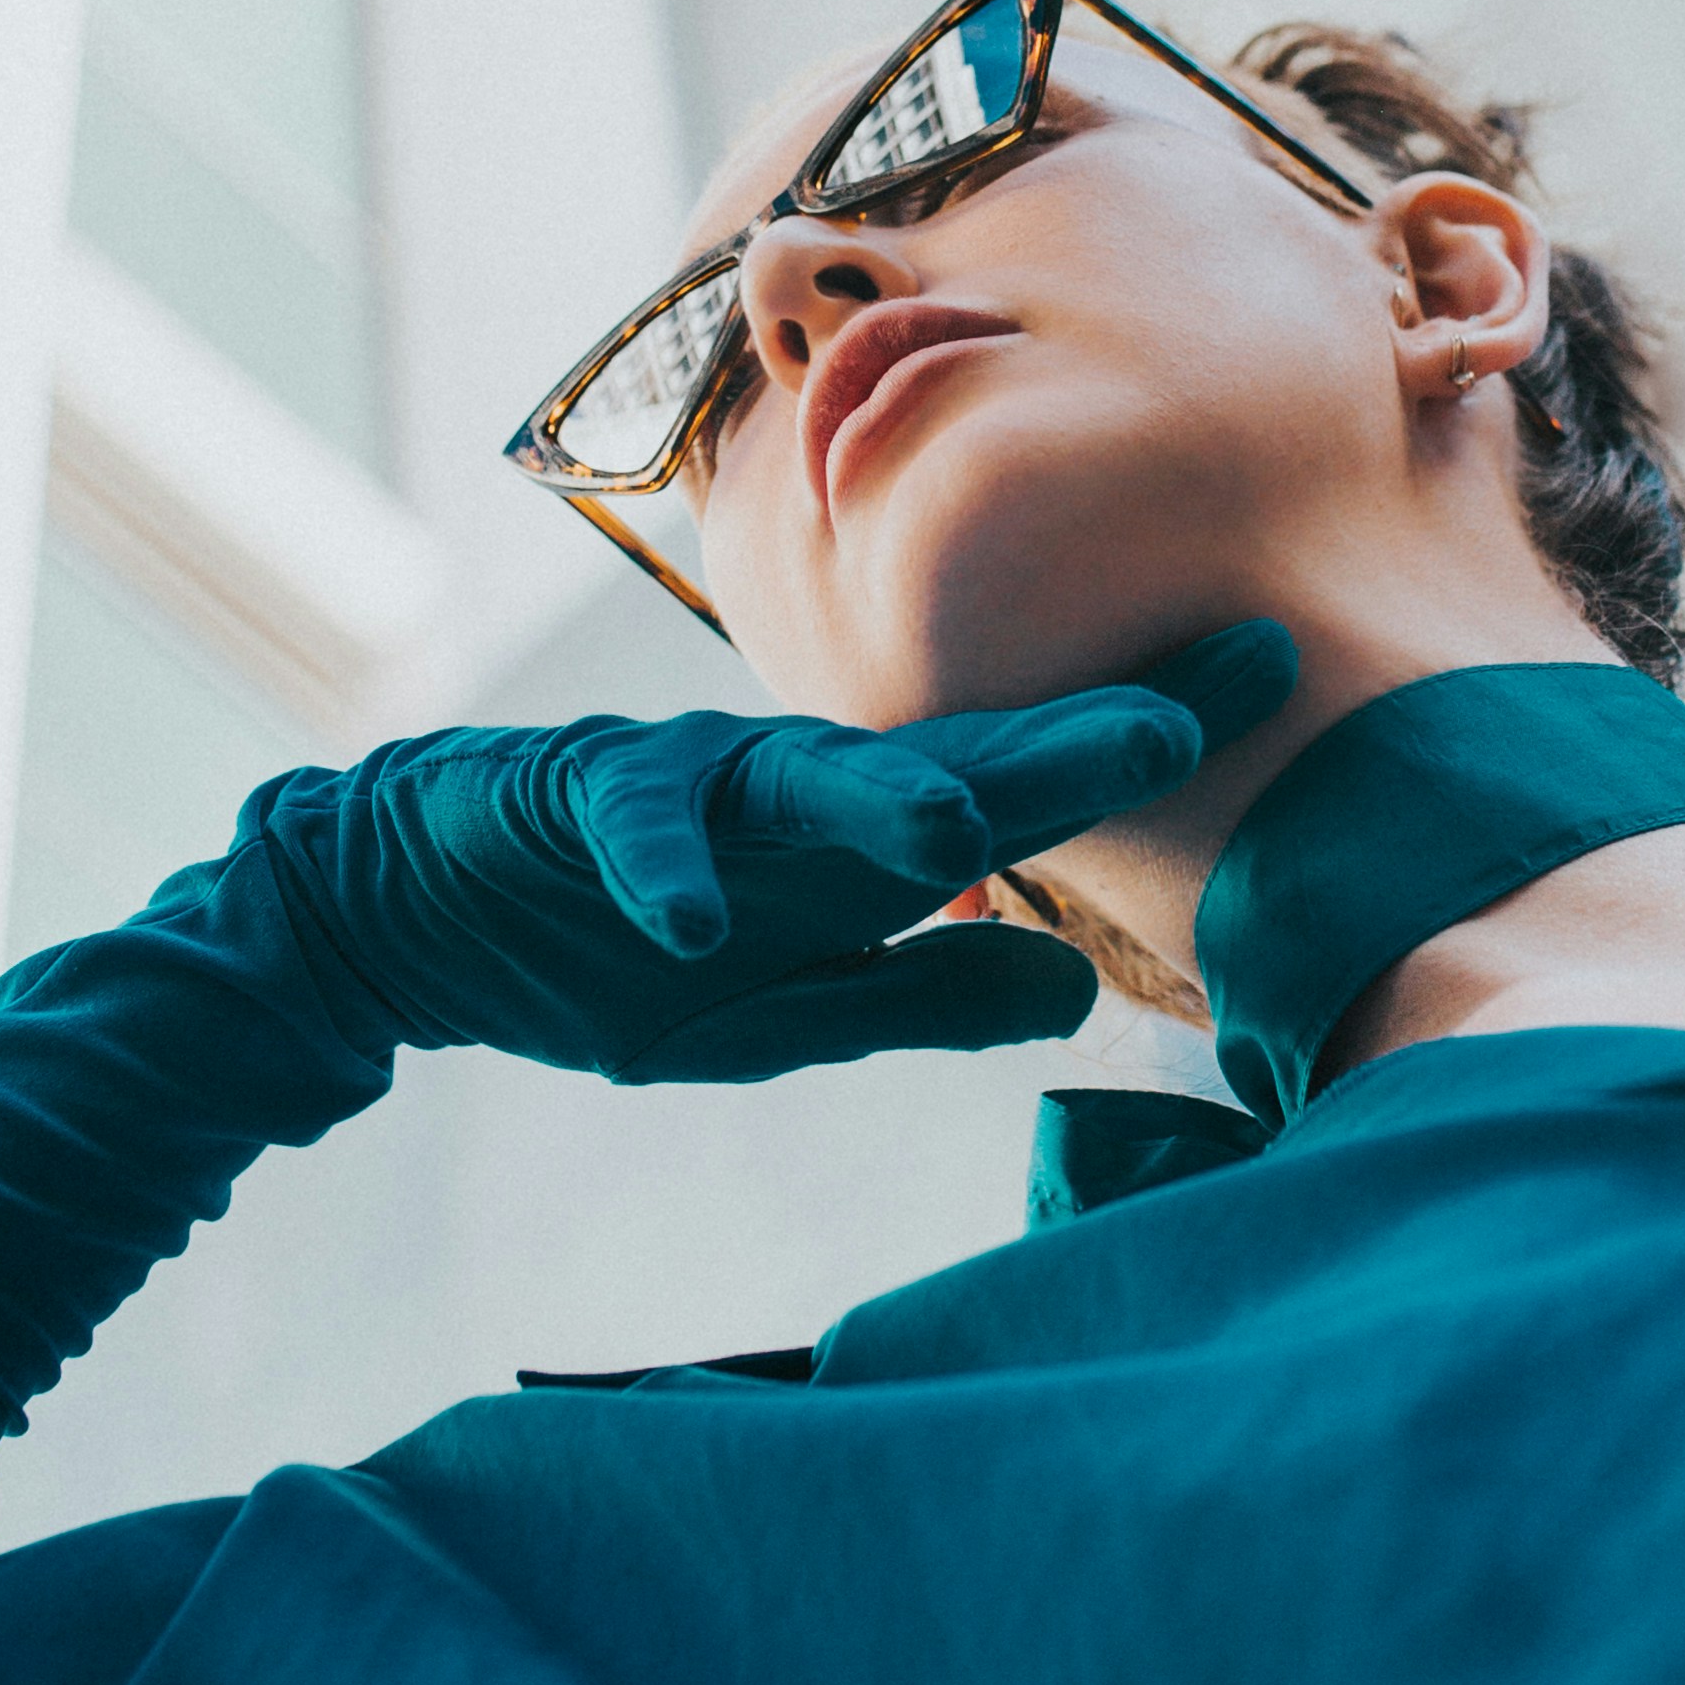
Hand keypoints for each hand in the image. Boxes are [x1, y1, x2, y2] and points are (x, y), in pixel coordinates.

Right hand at [229, 625, 1297, 1087]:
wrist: (411, 910)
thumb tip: (1066, 989)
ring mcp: (688, 783)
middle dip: (1061, 738)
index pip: (1025, 780)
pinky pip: (629, 830)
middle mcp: (795, 787)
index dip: (1139, 736)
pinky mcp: (576, 800)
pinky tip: (696, 917)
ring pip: (800, 773)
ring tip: (965, 822)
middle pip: (947, 755)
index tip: (1273, 676)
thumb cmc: (613, 949)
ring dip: (880, 797)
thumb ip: (918, 997)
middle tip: (1180, 713)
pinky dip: (662, 872)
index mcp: (857, 838)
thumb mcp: (785, 1009)